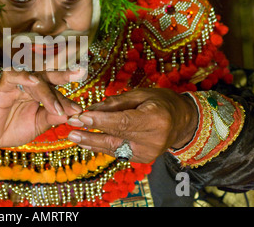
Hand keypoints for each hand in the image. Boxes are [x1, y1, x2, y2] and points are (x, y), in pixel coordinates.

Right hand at [0, 69, 84, 151]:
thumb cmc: (11, 128)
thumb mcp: (38, 124)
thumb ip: (53, 116)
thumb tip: (73, 113)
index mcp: (38, 91)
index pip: (56, 89)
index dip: (67, 99)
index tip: (80, 111)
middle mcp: (29, 83)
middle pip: (49, 75)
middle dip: (64, 74)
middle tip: (81, 73)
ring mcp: (16, 82)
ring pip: (35, 78)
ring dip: (48, 92)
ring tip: (58, 106)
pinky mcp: (2, 85)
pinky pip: (14, 75)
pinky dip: (25, 76)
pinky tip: (36, 81)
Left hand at [66, 88, 198, 162]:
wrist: (183, 121)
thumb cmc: (161, 102)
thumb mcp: (141, 95)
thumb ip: (116, 103)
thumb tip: (91, 109)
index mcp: (155, 120)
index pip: (123, 122)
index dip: (101, 121)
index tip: (82, 118)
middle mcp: (153, 140)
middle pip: (116, 137)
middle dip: (90, 134)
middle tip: (70, 131)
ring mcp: (148, 153)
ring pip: (114, 147)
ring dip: (91, 142)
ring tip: (73, 136)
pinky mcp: (142, 159)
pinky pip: (118, 151)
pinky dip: (102, 146)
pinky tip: (87, 141)